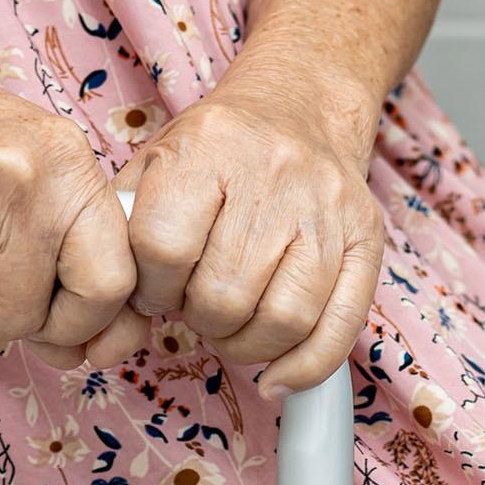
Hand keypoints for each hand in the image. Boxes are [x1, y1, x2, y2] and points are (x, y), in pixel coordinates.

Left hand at [121, 61, 384, 394]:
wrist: (300, 105)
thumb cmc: (218, 151)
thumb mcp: (157, 162)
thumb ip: (127, 225)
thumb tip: (117, 304)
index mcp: (207, 147)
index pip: (164, 248)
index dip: (152, 289)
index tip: (158, 290)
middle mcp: (273, 173)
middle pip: (224, 295)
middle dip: (201, 320)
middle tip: (199, 307)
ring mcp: (326, 207)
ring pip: (282, 320)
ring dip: (247, 345)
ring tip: (234, 326)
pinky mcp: (366, 236)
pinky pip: (340, 326)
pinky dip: (304, 367)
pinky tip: (277, 379)